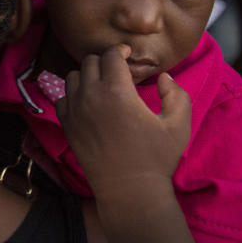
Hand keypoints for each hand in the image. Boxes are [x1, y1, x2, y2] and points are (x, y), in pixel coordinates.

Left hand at [55, 45, 190, 197]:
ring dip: (87, 76)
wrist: (129, 191)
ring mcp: (74, 110)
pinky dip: (73, 95)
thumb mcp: (178, 125)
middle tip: (117, 72)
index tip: (127, 55)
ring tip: (102, 85)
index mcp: (116, 91)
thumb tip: (162, 77)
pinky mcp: (66, 125)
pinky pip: (62, 98)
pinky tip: (88, 103)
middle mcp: (90, 96)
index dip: (120, 51)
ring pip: (73, 76)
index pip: (110, 55)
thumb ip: (176, 94)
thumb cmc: (156, 158)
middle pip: (90, 61)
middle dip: (105, 62)